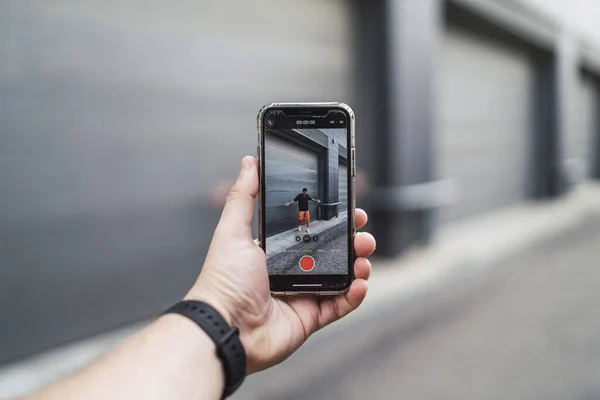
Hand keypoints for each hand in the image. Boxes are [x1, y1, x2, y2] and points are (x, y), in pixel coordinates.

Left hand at [186, 156, 374, 373]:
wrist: (225, 327)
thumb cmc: (223, 280)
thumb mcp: (232, 230)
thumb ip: (243, 196)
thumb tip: (249, 162)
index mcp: (274, 250)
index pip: (310, 230)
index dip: (331, 220)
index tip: (348, 209)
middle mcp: (288, 272)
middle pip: (330, 252)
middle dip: (351, 240)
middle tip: (362, 232)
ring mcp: (301, 295)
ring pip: (340, 277)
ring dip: (358, 264)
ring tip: (364, 256)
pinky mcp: (309, 318)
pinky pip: (339, 306)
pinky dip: (354, 295)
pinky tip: (360, 282)